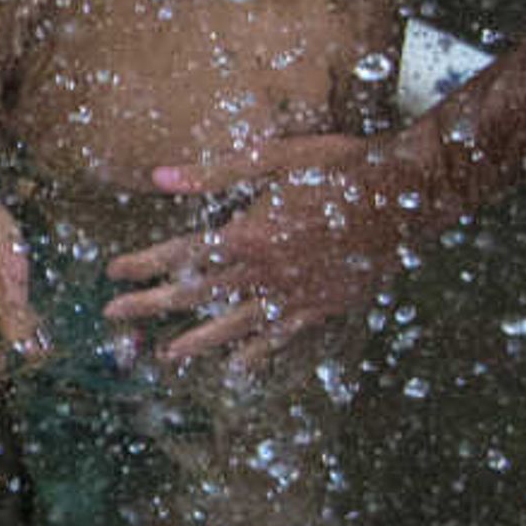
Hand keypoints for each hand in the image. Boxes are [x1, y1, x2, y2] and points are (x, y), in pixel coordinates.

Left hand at [102, 134, 420, 368]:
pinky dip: (259, 352)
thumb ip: (216, 173)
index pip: (181, 254)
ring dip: (198, 340)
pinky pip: (284, 336)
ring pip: (236, 324)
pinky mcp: (326, 306)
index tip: (112, 273)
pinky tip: (239, 367)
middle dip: (152, 305)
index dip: (144, 264)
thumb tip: (158, 178)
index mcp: (249, 234)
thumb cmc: (343, 166)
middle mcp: (267, 272)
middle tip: (116, 316)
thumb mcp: (276, 158)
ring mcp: (297, 294)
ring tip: (166, 356)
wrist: (413, 192)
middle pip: (198, 293)